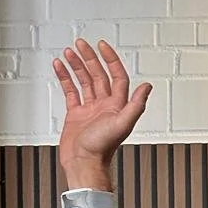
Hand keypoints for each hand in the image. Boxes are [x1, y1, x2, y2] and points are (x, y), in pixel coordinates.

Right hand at [54, 38, 151, 183]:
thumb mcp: (122, 124)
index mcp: (117, 106)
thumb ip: (136, 105)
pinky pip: (71, 91)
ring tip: (69, 52)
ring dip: (77, 65)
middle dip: (90, 58)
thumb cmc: (102, 148)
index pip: (116, 76)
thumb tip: (148, 86)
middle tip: (81, 44)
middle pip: (99, 74)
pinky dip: (65, 78)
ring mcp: (90, 109)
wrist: (84, 164)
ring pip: (84, 80)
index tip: (102, 46)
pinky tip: (60, 67)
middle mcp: (104, 105)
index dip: (110, 60)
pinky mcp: (76, 114)